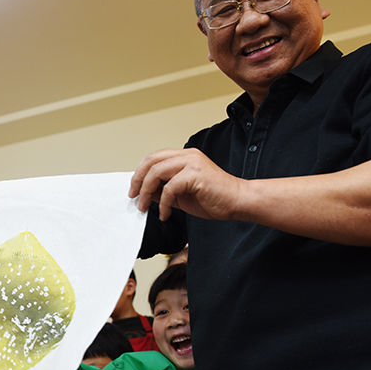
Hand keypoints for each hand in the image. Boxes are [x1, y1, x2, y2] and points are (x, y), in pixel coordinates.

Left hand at [128, 148, 242, 221]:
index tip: (133, 189)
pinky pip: (170, 188)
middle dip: (138, 180)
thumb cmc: (214, 198)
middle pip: (151, 161)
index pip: (154, 158)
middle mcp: (188, 155)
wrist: (237, 201)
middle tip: (133, 196)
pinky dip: (163, 203)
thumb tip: (144, 194)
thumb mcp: (181, 195)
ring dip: (146, 192)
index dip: (140, 173)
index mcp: (185, 156)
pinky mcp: (196, 174)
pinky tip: (165, 214)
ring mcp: (192, 163)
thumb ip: (163, 191)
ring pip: (157, 172)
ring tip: (144, 207)